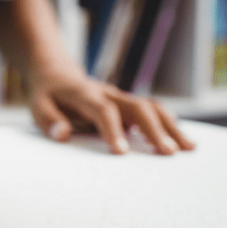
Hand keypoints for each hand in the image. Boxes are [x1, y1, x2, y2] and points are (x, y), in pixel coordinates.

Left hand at [29, 66, 195, 154]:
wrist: (57, 74)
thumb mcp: (38, 107)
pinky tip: (181, 140)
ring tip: (188, 149)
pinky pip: (152, 110)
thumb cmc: (48, 96)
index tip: (121, 153)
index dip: (112, 130)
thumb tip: (63, 135)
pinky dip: (168, 123)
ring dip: (170, 126)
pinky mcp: (127, 103)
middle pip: (136, 106)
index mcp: (84, 94)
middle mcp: (107, 93)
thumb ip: (50, 121)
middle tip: (168, 153)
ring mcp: (120, 97)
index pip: (102, 110)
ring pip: (150, 106)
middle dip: (154, 129)